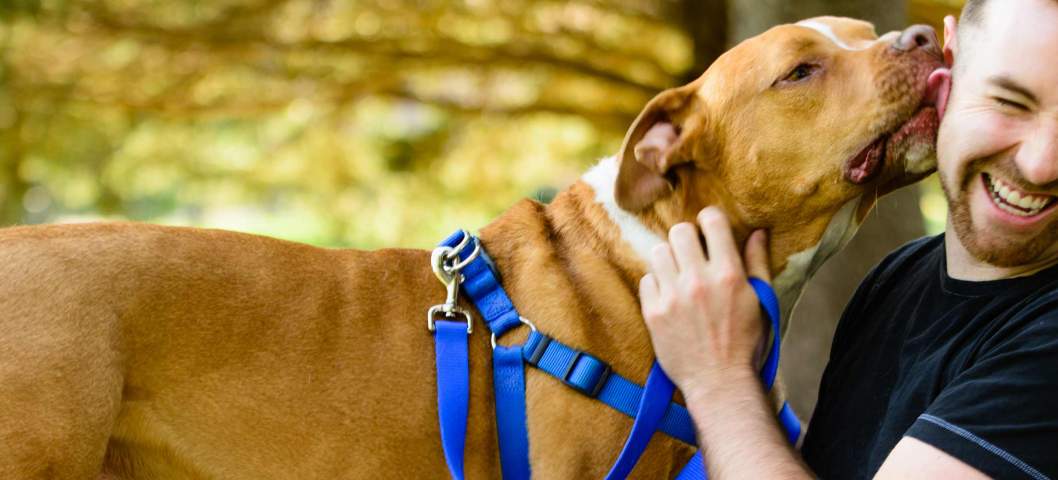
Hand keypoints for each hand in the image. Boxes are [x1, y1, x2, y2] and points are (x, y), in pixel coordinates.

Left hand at [639, 207, 770, 398]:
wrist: (719, 382)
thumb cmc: (745, 343)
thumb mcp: (760, 301)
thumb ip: (757, 263)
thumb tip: (757, 231)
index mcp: (729, 274)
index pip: (712, 221)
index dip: (710, 220)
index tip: (709, 230)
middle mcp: (698, 281)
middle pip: (679, 231)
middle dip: (687, 238)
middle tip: (692, 253)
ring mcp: (673, 296)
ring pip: (658, 251)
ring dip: (669, 259)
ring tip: (678, 274)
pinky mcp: (653, 312)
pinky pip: (646, 279)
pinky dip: (656, 284)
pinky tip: (669, 297)